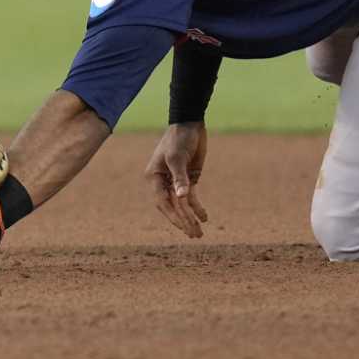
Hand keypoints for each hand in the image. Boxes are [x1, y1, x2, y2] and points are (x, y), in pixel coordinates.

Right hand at [144, 121, 209, 237]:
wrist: (190, 123)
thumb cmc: (179, 138)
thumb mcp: (177, 157)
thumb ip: (180, 178)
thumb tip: (183, 198)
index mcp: (153, 177)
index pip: (163, 202)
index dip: (173, 216)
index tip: (185, 226)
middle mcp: (162, 181)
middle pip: (172, 206)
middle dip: (183, 221)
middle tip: (194, 235)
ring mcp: (175, 181)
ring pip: (182, 204)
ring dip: (190, 218)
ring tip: (199, 233)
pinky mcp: (188, 179)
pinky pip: (191, 197)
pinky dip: (197, 208)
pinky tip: (204, 218)